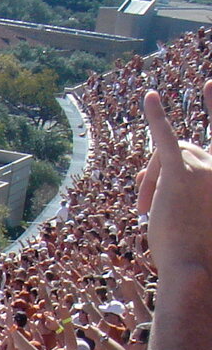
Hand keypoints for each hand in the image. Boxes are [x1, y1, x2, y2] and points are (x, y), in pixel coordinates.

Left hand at [139, 82, 211, 271]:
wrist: (194, 266)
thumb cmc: (192, 245)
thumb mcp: (186, 210)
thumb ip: (175, 184)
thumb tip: (143, 173)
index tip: (210, 83)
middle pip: (180, 151)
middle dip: (158, 174)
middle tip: (143, 207)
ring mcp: (203, 167)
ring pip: (163, 158)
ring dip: (149, 182)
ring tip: (143, 211)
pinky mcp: (180, 172)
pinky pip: (166, 138)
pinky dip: (157, 117)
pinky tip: (150, 98)